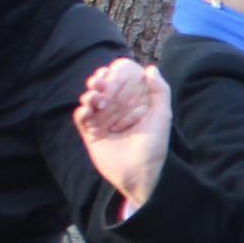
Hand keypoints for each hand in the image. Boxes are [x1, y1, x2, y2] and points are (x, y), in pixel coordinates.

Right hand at [74, 57, 172, 208]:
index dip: (115, 74)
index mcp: (133, 105)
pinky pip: (81, 117)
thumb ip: (160, 91)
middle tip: (100, 80)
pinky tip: (88, 110)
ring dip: (90, 94)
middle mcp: (117, 111)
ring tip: (95, 97)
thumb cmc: (153, 146)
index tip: (112, 70)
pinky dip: (82, 110)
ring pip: (90, 100)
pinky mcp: (91, 133)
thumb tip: (150, 68)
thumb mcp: (162, 116)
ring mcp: (102, 121)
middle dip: (99, 81)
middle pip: (103, 88)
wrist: (139, 174)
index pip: (121, 83)